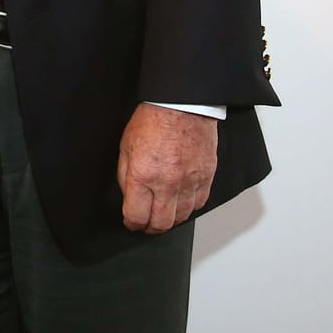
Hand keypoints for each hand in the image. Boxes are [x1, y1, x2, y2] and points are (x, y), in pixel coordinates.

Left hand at [116, 104, 218, 233]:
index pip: (136, 215)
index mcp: (143, 174)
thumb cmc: (153, 120)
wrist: (182, 104)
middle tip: (146, 224)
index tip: (131, 222)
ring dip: (170, 219)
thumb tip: (129, 197)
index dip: (132, 223)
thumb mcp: (126, 146)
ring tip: (163, 214)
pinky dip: (189, 207)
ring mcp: (189, 181)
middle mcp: (167, 182)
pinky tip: (181, 202)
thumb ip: (126, 176)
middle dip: (150, 228)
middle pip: (160, 224)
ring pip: (181, 217)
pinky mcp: (206, 176)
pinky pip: (199, 203)